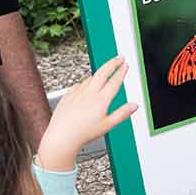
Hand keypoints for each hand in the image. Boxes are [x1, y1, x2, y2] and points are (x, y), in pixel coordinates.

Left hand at [38, 57, 137, 171]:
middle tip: (119, 57)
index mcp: (101, 100)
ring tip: (105, 71)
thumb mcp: (107, 126)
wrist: (61, 136)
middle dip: (112, 63)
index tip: (125, 65)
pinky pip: (78, 85)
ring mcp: (77, 93)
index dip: (121, 72)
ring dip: (99, 73)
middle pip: (102, 73)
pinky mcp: (67, 96)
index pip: (114, 81)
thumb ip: (122, 114)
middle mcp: (89, 94)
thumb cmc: (83, 133)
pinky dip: (85, 82)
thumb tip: (134, 106)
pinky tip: (86, 85)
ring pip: (90, 78)